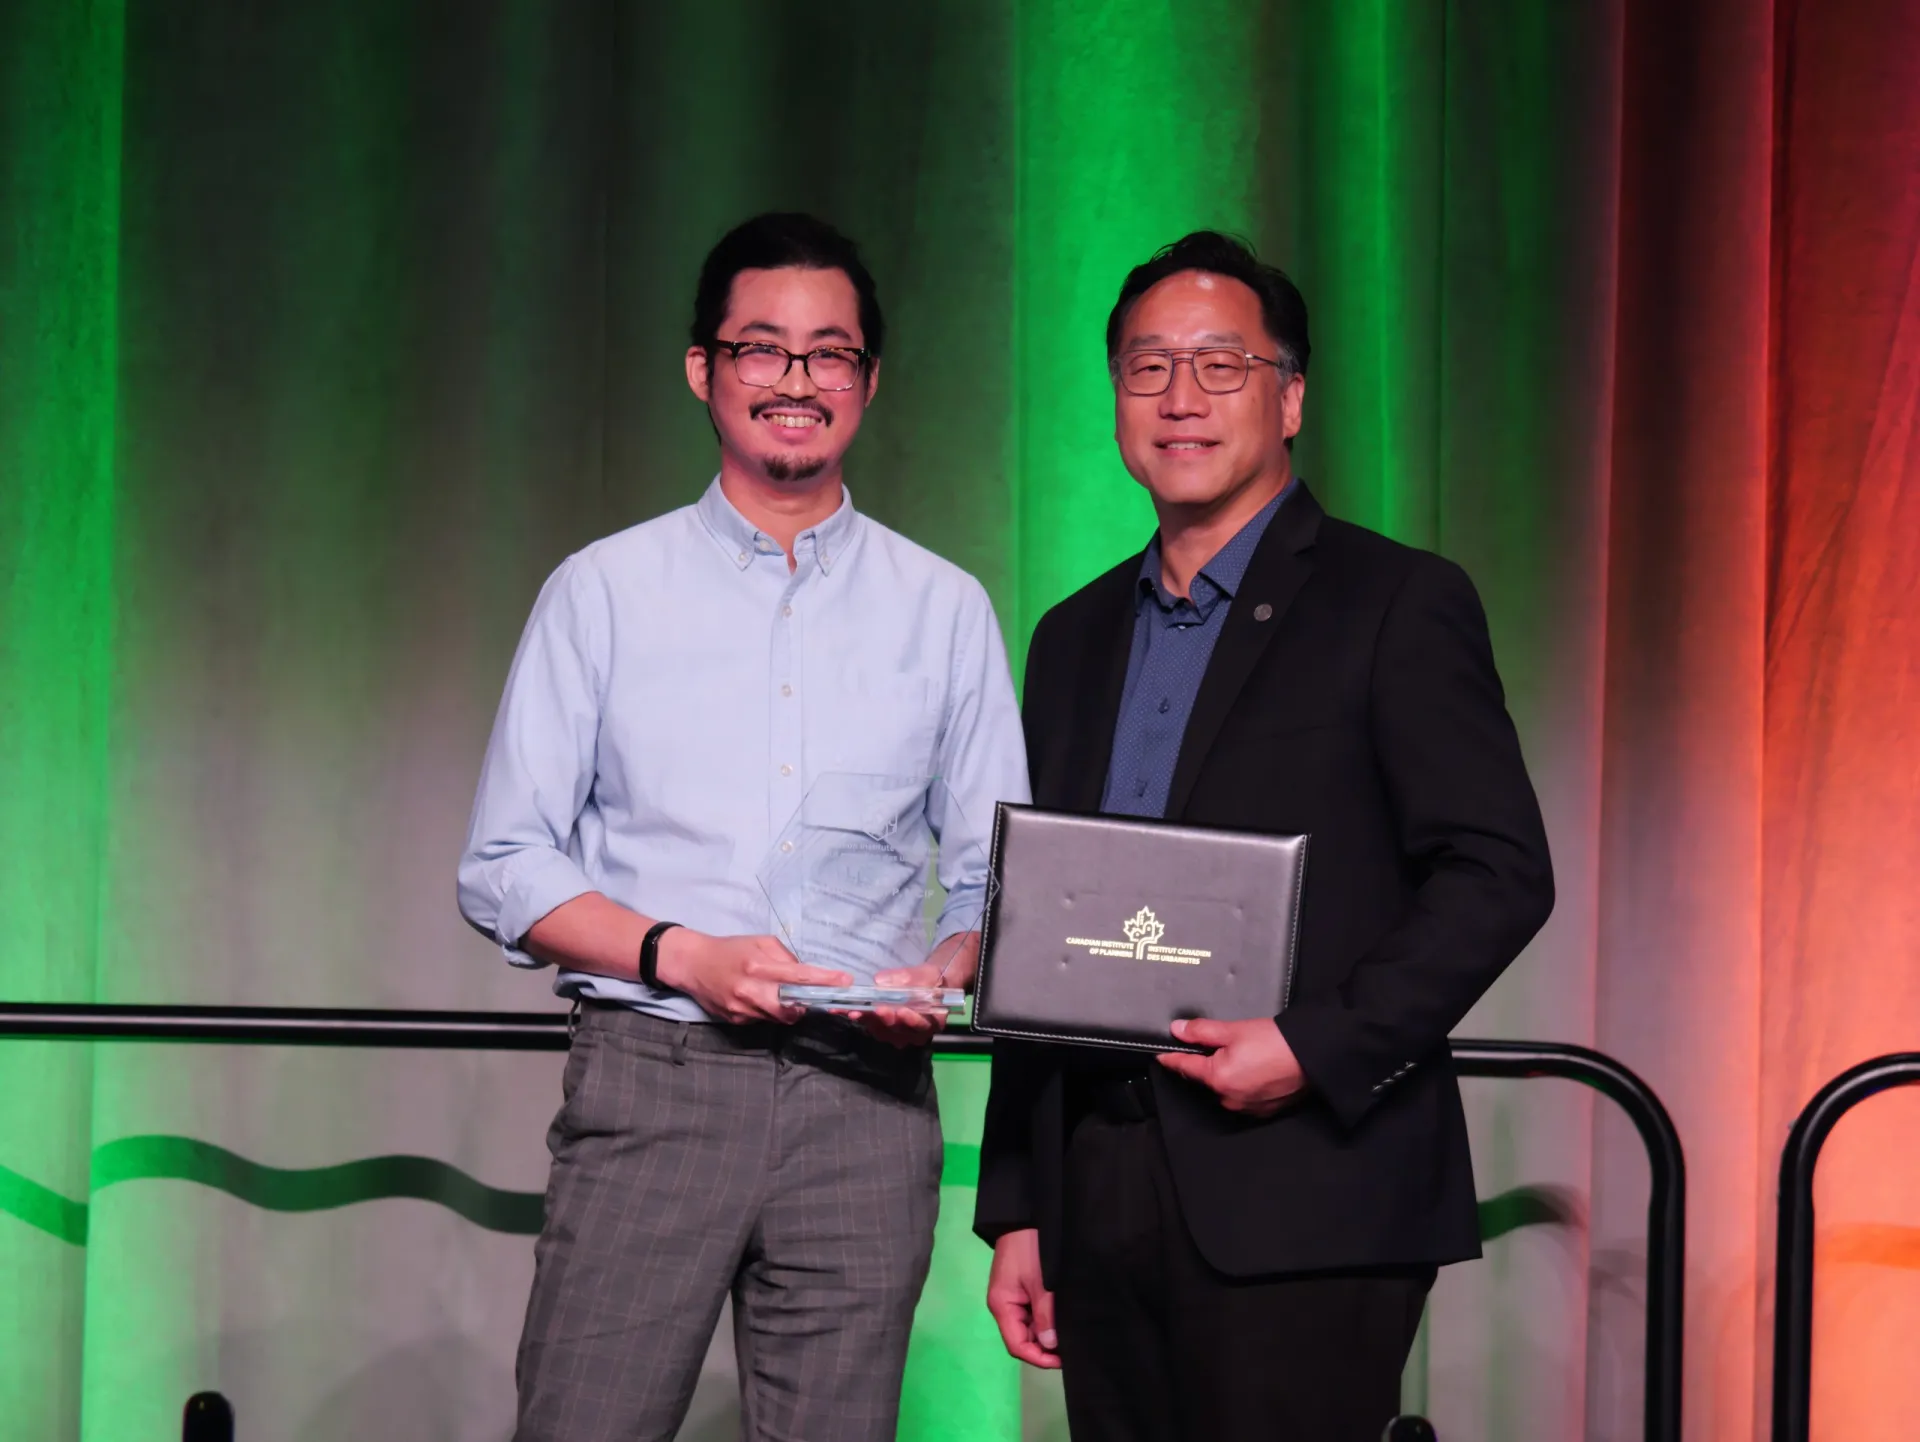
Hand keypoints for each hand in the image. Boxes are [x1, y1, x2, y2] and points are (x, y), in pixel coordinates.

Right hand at [652, 929, 849, 1024]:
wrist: (692, 964)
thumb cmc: (730, 949)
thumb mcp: (759, 942)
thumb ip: (785, 957)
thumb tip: (804, 973)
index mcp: (758, 966)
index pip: (799, 976)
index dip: (825, 981)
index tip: (845, 982)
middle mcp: (750, 990)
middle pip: (792, 1009)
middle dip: (804, 1005)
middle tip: (809, 998)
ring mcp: (742, 1009)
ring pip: (778, 1018)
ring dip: (786, 1009)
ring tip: (777, 994)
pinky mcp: (735, 1020)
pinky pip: (761, 1020)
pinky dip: (767, 1012)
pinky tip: (758, 999)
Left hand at [855, 933, 979, 1047]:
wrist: (924, 987)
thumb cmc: (929, 981)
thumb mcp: (925, 974)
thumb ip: (907, 978)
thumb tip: (880, 981)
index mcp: (933, 1021)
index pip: (922, 1025)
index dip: (911, 1020)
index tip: (901, 1011)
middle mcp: (916, 1034)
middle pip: (899, 1030)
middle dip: (885, 1019)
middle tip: (875, 1009)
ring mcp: (900, 1036)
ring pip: (883, 1031)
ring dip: (869, 1021)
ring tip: (856, 1011)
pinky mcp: (885, 1032)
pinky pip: (873, 1028)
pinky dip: (862, 1020)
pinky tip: (850, 1011)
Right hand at [986, 1228, 1059, 1368]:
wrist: (1023, 1217)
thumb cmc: (1029, 1248)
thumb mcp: (1041, 1281)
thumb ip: (1045, 1314)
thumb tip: (1050, 1345)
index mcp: (1002, 1306)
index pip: (1016, 1345)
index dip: (1038, 1357)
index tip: (1062, 1361)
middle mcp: (1003, 1306)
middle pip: (1021, 1339)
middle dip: (1043, 1348)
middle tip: (1070, 1349)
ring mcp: (1011, 1298)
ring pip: (1027, 1328)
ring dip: (1045, 1334)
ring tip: (1068, 1337)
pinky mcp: (1019, 1290)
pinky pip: (1030, 1314)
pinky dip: (1044, 1321)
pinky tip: (1059, 1321)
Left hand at [1156, 1016, 1305, 1117]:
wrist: (1312, 1056)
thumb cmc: (1275, 1042)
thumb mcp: (1233, 1030)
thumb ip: (1201, 1031)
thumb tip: (1177, 1030)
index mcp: (1217, 1079)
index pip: (1186, 1068)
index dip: (1172, 1059)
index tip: (1161, 1056)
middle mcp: (1229, 1099)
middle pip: (1207, 1078)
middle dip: (1209, 1062)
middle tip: (1224, 1043)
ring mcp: (1247, 1108)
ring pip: (1226, 1087)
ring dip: (1228, 1074)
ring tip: (1246, 1054)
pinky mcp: (1264, 1110)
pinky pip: (1244, 1095)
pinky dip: (1244, 1083)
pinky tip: (1257, 1068)